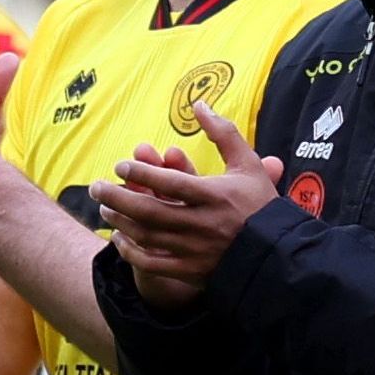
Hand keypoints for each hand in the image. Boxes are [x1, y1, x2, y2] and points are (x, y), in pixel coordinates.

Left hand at [94, 98, 286, 311]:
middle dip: (116, 196)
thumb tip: (199, 104)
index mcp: (215, 196)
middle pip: (147, 210)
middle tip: (96, 186)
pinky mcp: (190, 271)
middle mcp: (202, 224)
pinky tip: (120, 238)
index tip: (121, 165)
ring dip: (119, 219)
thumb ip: (223, 133)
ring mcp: (195, 250)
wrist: (278, 253)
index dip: (141, 173)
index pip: (169, 183)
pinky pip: (151, 263)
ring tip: (105, 206)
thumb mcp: (248, 164)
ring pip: (145, 235)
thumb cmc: (260, 205)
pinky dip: (130, 251)